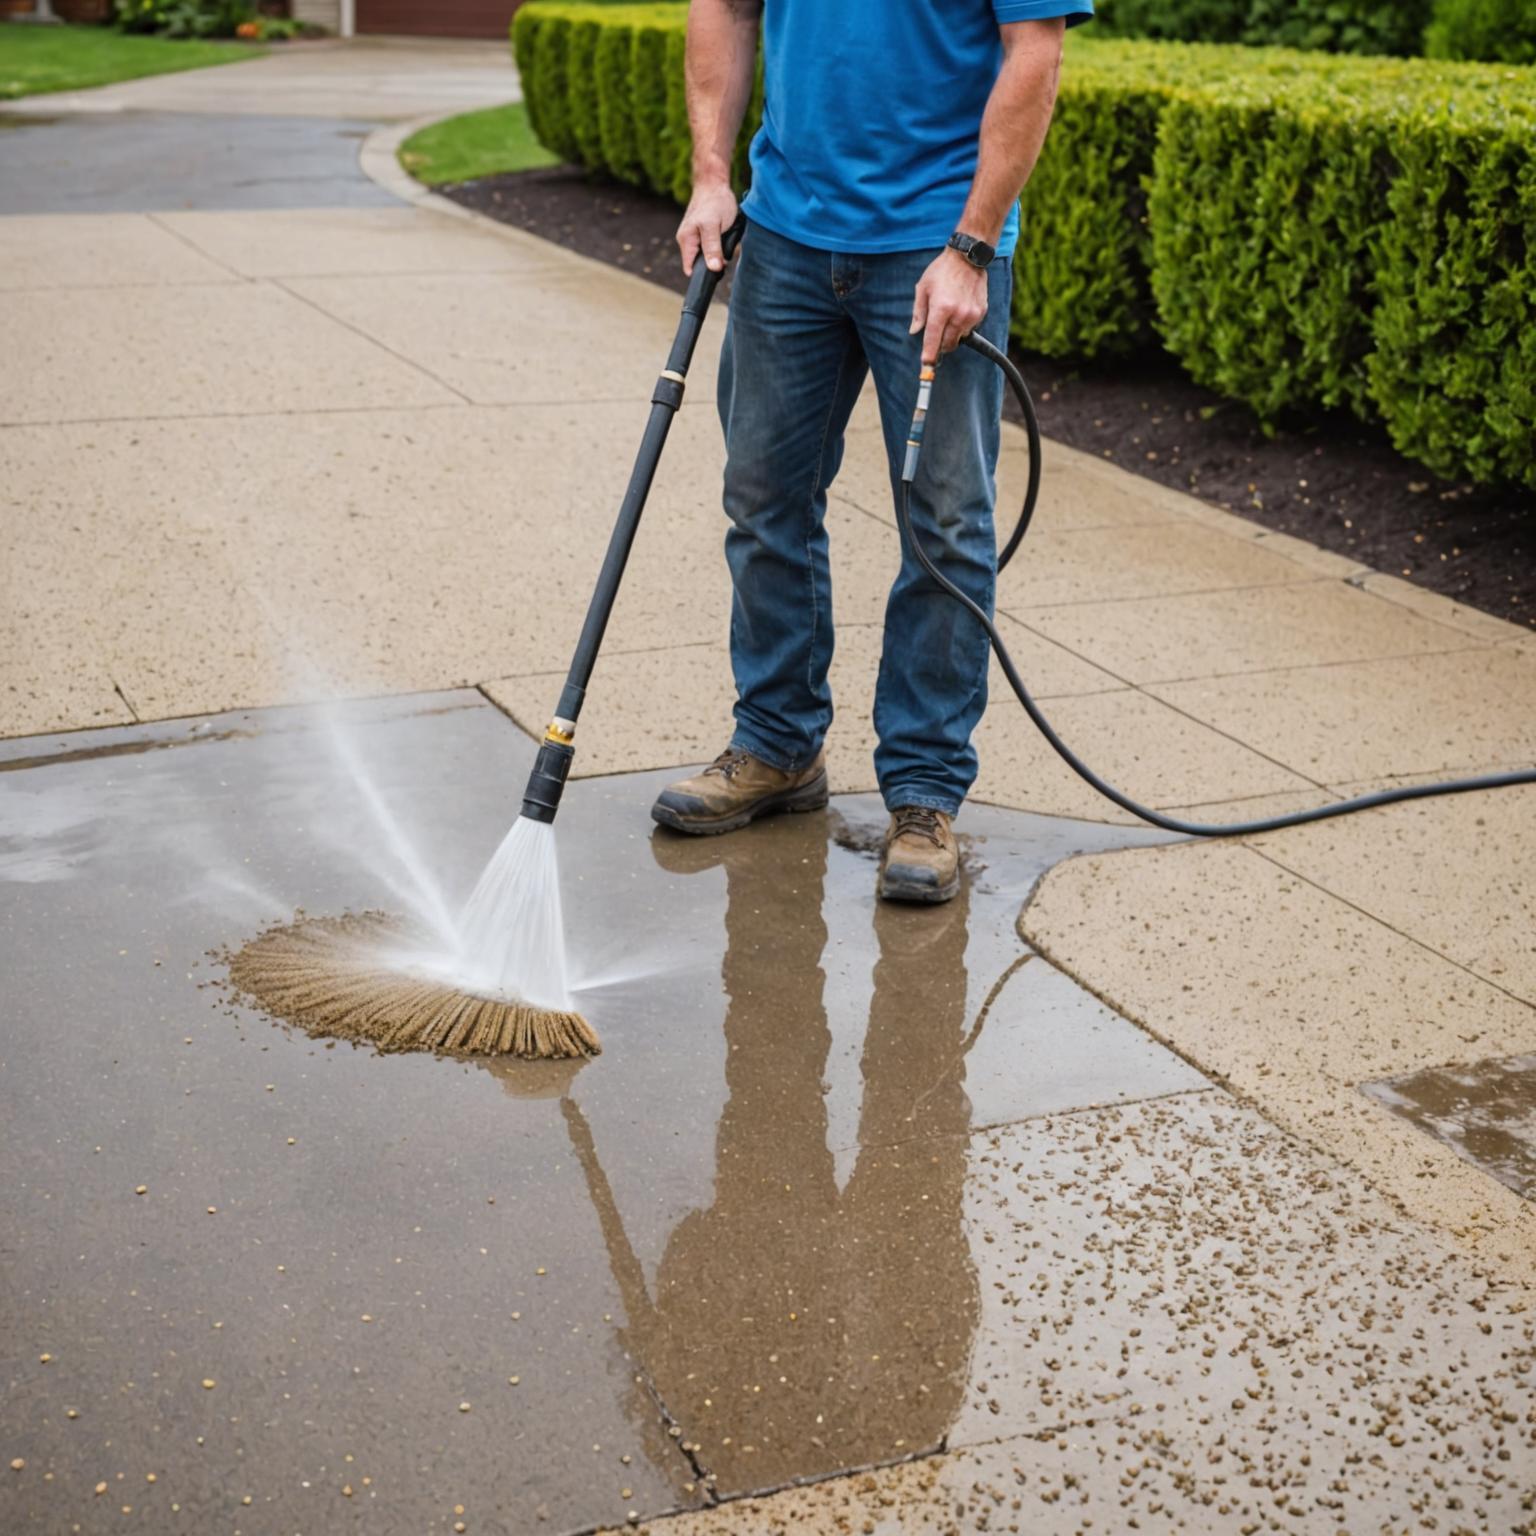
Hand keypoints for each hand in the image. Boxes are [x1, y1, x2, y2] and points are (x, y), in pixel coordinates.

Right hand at [677, 181, 739, 275]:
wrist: (715, 183)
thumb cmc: (714, 202)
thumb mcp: (713, 226)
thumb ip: (713, 248)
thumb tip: (713, 269)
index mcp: (686, 241)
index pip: (691, 269)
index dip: (703, 274)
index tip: (717, 272)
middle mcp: (688, 241)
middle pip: (701, 264)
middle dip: (714, 263)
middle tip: (724, 253)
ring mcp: (696, 238)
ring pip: (708, 256)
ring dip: (719, 254)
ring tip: (725, 240)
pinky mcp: (704, 234)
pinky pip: (713, 247)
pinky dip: (721, 245)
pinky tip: (725, 236)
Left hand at [910, 249, 987, 364]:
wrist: (967, 257)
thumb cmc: (941, 271)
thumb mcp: (923, 288)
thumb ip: (918, 312)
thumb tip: (914, 331)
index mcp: (941, 309)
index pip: (933, 339)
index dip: (929, 355)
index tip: (926, 365)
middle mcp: (958, 315)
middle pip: (948, 344)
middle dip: (940, 345)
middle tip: (936, 338)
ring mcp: (971, 314)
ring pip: (960, 338)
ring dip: (952, 335)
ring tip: (949, 316)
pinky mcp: (981, 312)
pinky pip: (970, 328)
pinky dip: (963, 326)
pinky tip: (959, 310)